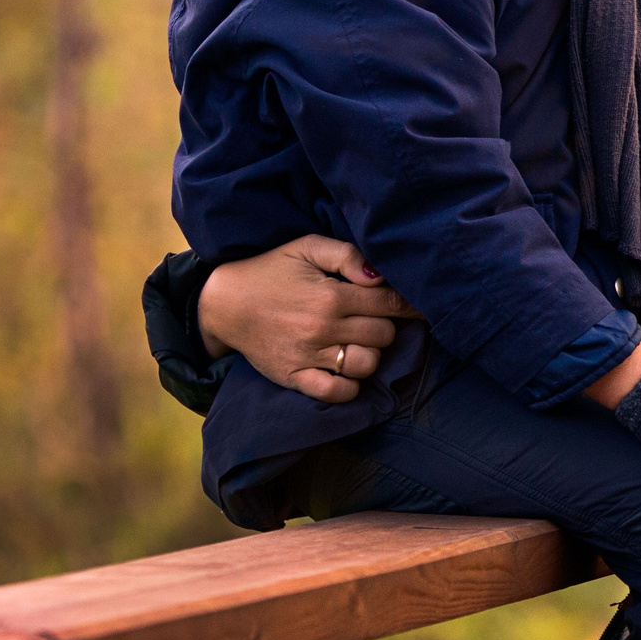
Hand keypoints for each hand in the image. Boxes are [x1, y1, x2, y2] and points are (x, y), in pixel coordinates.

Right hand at [198, 235, 417, 403]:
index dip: (408, 304)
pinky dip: (350, 385)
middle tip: (373, 318)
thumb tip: (379, 275)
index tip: (416, 305)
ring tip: (358, 341)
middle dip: (385, 325)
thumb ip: (347, 255)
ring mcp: (308, 356)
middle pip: (383, 335)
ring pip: (367, 364)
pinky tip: (346, 368)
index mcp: (331, 296)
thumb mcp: (307, 247)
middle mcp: (322, 328)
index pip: (389, 304)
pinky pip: (337, 392)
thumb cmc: (272, 270)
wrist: (224, 301)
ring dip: (371, 354)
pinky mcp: (294, 377)